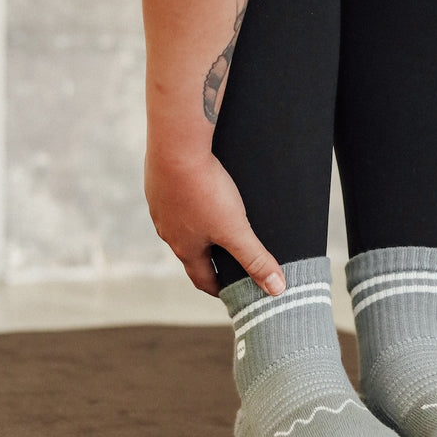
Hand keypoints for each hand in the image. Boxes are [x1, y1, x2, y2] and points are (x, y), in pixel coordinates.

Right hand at [145, 149, 284, 296]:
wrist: (175, 145)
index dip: (218, 288)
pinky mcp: (160, 182)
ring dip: (199, 230)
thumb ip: (255, 258)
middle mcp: (168, 230)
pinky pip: (177, 199)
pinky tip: (201, 193)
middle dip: (210, 258)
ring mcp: (161, 205)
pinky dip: (190, 203)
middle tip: (230, 261)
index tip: (231, 292)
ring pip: (182, 225)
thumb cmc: (204, 190)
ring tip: (219, 225)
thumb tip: (276, 288)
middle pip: (191, 252)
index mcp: (185, 247)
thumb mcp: (235, 229)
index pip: (201, 278)